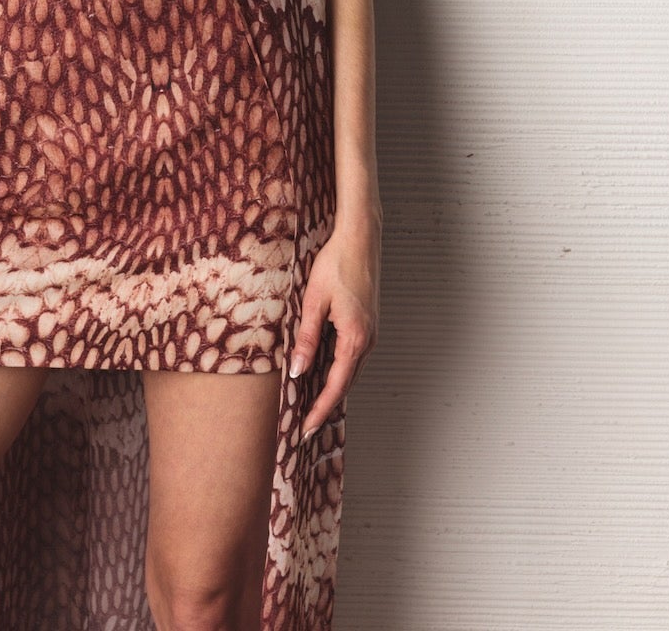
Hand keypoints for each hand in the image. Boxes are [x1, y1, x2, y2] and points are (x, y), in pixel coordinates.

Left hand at [289, 208, 381, 441]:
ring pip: (351, 371)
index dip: (320, 409)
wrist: (360, 238)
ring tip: (312, 404)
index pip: (336, 386)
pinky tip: (325, 372)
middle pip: (346, 384)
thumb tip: (297, 371)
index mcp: (354, 338)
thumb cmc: (336, 265)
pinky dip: (340, 371)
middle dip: (326, 405)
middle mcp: (368, 340)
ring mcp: (371, 332)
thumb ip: (307, 338)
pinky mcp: (369, 324)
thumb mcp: (314, 301)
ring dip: (333, 389)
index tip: (307, 429)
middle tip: (306, 425)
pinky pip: (354, 356)